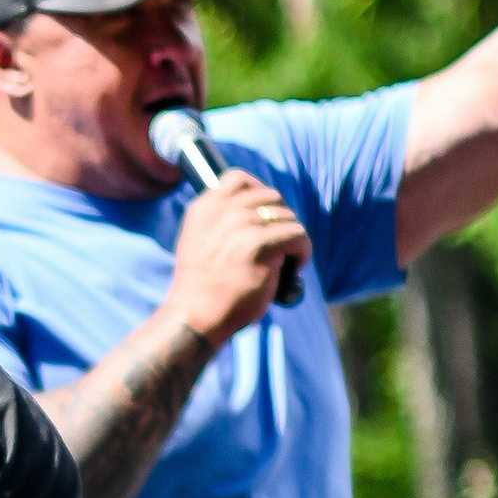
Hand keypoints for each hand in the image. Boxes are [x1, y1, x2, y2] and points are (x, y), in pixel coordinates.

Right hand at [165, 169, 312, 346]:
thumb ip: (219, 222)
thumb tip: (258, 210)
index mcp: (203, 209)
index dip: (259, 192)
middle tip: (280, 243)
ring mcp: (240, 226)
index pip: (238, 178)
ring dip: (293, 237)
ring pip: (287, 216)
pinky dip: (302, 250)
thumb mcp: (198, 243)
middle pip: (270, 196)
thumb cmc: (202, 289)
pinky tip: (294, 266)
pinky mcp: (259, 245)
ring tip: (287, 260)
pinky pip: (297, 234)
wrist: (195, 318)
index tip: (267, 215)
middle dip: (281, 218)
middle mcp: (221, 211)